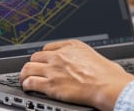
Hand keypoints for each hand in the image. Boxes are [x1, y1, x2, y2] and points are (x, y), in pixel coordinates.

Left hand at [19, 40, 133, 109]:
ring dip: (25, 74)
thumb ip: (87, 58)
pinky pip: (31, 82)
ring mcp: (54, 70)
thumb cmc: (109, 75)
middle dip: (34, 65)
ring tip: (24, 79)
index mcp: (72, 46)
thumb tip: (92, 64)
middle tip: (32, 71)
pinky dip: (26, 84)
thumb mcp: (98, 57)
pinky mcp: (51, 85)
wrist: (109, 86)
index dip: (44, 56)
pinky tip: (27, 87)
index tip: (43, 61)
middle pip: (36, 57)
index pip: (48, 48)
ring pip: (28, 68)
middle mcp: (60, 56)